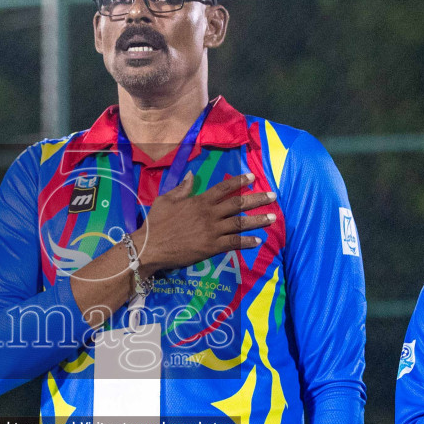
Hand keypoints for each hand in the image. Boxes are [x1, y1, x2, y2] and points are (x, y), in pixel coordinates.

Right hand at [134, 173, 276, 275]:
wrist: (150, 247)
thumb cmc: (156, 223)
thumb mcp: (165, 200)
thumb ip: (182, 188)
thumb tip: (193, 175)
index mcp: (199, 201)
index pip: (224, 188)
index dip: (239, 181)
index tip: (253, 176)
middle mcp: (209, 214)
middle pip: (238, 204)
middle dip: (257, 199)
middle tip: (273, 196)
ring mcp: (212, 231)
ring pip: (239, 223)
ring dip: (258, 220)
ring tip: (272, 217)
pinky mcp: (211, 248)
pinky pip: (233, 243)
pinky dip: (247, 242)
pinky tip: (258, 241)